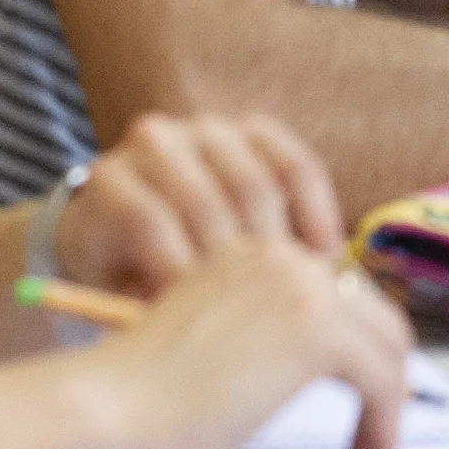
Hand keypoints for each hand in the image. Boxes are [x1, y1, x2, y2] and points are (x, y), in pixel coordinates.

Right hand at [52, 112, 347, 292]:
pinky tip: (178, 304)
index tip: (323, 279)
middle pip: (253, 187)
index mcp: (247, 139)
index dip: (316, 223)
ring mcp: (153, 148)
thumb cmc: (188, 258)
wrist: (101, 257)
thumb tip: (347, 289)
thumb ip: (284, 251)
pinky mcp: (108, 177)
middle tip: (273, 310)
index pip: (295, 169)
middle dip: (265, 255)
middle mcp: (204, 132)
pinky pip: (151, 220)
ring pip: (204, 203)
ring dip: (217, 267)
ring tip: (226, 317)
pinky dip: (171, 267)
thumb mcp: (242, 247)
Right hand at [82, 234, 412, 448]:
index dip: (355, 356)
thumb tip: (302, 379)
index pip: (337, 297)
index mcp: (249, 258)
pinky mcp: (316, 331)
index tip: (353, 412)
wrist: (102, 411)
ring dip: (388, 414)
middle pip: (374, 314)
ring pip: (389, 348)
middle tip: (372, 441)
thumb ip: (258, 352)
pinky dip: (385, 434)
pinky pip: (386, 383)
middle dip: (383, 380)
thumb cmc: (131, 407)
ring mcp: (302, 288)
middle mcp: (281, 259)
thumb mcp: (210, 359)